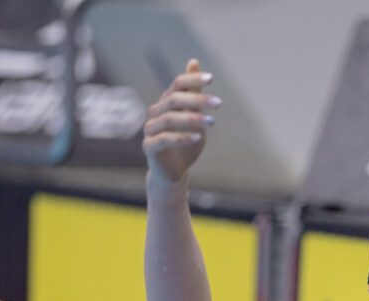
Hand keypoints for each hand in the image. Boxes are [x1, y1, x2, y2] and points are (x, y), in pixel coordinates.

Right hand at [142, 59, 220, 184]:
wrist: (174, 171)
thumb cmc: (185, 142)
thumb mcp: (194, 116)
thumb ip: (194, 92)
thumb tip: (194, 61)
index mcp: (166, 102)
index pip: (177, 84)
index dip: (193, 80)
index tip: (212, 78)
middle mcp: (156, 113)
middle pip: (174, 100)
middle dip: (198, 100)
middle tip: (219, 104)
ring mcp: (150, 129)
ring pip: (169, 119)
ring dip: (192, 119)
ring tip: (212, 122)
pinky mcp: (149, 146)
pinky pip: (164, 139)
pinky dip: (182, 137)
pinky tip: (198, 137)